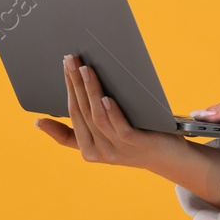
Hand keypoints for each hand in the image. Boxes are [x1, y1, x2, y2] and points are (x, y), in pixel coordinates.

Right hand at [35, 54, 189, 168]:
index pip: (73, 116)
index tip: (59, 73)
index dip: (66, 92)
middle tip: (70, 61)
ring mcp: (118, 149)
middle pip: (83, 112)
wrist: (170, 158)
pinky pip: (120, 128)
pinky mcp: (136, 144)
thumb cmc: (137, 140)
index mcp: (89, 150)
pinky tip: (107, 97)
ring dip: (90, 91)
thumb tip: (49, 119)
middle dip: (74, 84)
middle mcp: (101, 151)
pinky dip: (112, 112)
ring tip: (85, 70)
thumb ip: (85, 128)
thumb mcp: (107, 138)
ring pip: (98, 117)